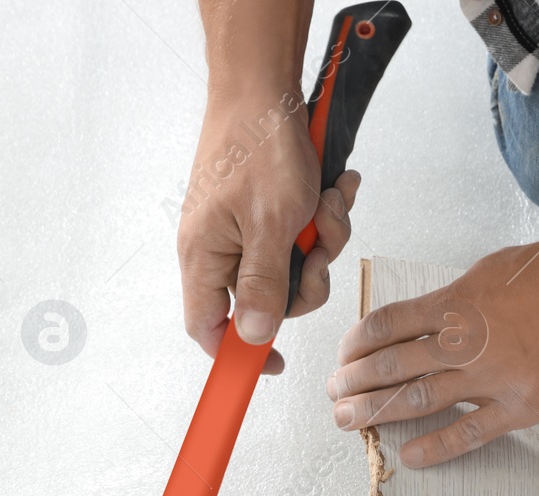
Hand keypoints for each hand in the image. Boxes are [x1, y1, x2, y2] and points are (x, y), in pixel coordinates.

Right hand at [177, 93, 356, 372]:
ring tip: (327, 203)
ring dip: (324, 240)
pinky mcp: (273, 215)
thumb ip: (264, 284)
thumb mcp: (271, 222)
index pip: (208, 327)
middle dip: (309, 276)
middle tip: (319, 243)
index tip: (274, 364)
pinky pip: (307, 238)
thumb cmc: (259, 146)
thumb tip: (254, 336)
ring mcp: (248, 231)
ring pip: (298, 269)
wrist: (267, 88)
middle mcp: (222, 249)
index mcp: (204, 256)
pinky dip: (325, 217)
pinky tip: (334, 189)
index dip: (239, 353)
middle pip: (271, 301)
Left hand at [329, 189, 538, 466]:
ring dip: (376, 411)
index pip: (388, 324)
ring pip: (418, 398)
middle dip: (355, 381)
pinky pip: (468, 432)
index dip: (358, 343)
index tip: (343, 355)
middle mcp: (463, 342)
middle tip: (332, 394)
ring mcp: (489, 377)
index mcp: (455, 304)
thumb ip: (459, 296)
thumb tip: (432, 314)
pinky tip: (409, 457)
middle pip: (392, 364)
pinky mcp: (517, 406)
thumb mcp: (492, 269)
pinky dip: (436, 446)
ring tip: (348, 421)